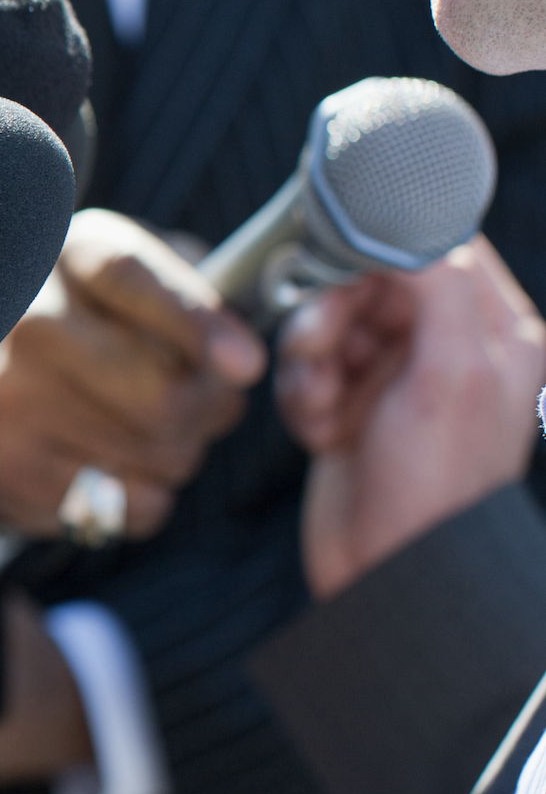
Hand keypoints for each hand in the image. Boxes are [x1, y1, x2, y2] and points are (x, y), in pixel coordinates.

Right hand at [0, 209, 266, 537]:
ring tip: (147, 427)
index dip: (195, 323)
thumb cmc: (102, 328)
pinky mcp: (10, 466)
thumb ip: (200, 300)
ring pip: (158, 455)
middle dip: (210, 408)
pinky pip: (130, 504)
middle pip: (160, 397)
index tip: (247, 364)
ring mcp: (10, 398)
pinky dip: (147, 496)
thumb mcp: (145, 285)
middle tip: (207, 400)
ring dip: (180, 451)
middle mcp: (28, 323)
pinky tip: (117, 464)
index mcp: (71, 259)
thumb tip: (238, 364)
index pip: (132, 281)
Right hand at [278, 237, 545, 599]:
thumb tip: (403, 222)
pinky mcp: (350, 402)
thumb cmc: (435, 483)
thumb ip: (437, 286)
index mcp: (493, 329)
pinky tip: (320, 432)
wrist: (387, 571)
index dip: (379, 245)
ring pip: (326, 320)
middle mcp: (446, 345)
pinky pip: (305, 367)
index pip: (436, 244)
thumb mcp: (450, 373)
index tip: (337, 252)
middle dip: (330, 314)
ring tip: (321, 405)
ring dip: (308, 361)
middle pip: (366, 280)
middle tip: (322, 350)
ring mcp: (394, 375)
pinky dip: (301, 396)